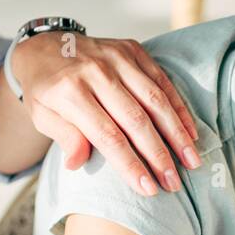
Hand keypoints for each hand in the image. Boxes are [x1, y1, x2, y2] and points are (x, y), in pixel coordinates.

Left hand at [11, 31, 200, 195]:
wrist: (44, 44)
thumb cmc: (44, 89)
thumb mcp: (41, 115)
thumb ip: (64, 137)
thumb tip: (78, 163)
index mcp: (70, 91)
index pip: (107, 135)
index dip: (130, 164)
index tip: (148, 189)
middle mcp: (96, 72)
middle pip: (136, 120)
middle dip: (159, 155)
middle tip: (174, 183)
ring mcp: (116, 58)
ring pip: (155, 100)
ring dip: (177, 134)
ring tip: (192, 161)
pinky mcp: (132, 50)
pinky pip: (162, 81)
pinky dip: (179, 108)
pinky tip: (191, 132)